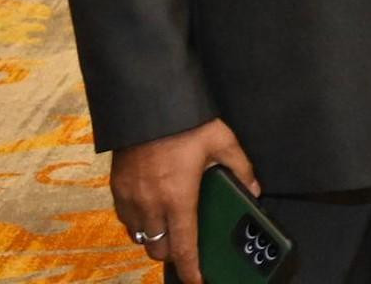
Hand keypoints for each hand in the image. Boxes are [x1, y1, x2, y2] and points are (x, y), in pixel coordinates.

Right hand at [111, 117, 258, 282]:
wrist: (147, 105)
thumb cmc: (186, 123)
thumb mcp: (222, 140)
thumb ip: (241, 167)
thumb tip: (254, 189)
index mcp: (178, 197)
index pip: (183, 246)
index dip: (191, 269)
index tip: (197, 281)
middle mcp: (151, 204)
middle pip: (159, 248)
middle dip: (173, 253)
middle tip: (188, 244)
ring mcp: (130, 198)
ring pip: (140, 236)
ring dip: (155, 238)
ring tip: (171, 226)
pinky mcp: (117, 188)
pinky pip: (126, 219)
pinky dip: (139, 223)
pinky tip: (152, 210)